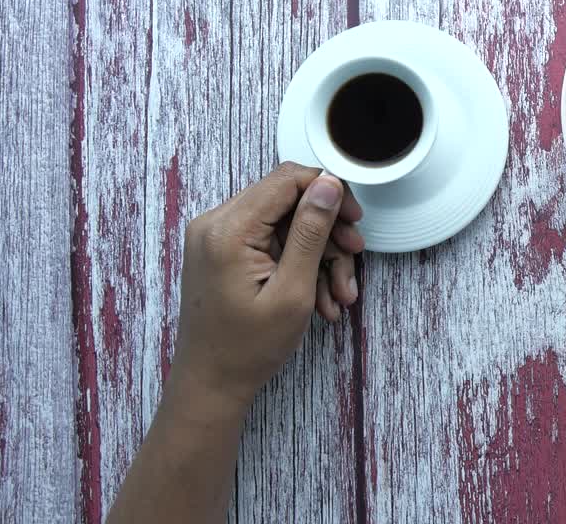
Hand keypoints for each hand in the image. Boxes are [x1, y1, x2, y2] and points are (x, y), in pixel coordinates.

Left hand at [170, 163, 365, 407]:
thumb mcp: (292, 291)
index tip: (355, 218)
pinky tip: (319, 298)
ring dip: (319, 255)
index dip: (329, 192)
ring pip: (285, 225)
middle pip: (288, 201)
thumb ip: (311, 232)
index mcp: (228, 230)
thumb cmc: (246, 349)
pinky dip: (298, 264)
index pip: (287, 180)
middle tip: (353, 258)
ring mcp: (217, 238)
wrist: (210, 386)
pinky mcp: (223, 252)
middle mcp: (215, 224)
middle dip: (327, 232)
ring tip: (339, 295)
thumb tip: (328, 184)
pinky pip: (271, 242)